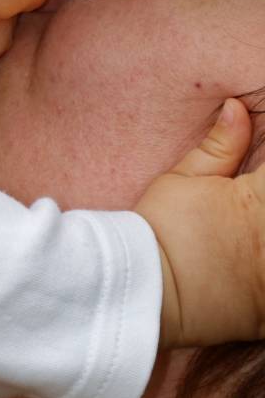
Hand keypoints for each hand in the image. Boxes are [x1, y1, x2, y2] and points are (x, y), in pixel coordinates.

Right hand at [135, 97, 264, 348]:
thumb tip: (238, 107)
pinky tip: (249, 260)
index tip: (259, 170)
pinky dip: (262, 275)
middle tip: (253, 202)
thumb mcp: (183, 179)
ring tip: (251, 230)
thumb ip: (221, 145)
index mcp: (263, 200)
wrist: (143, 290)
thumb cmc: (158, 230)